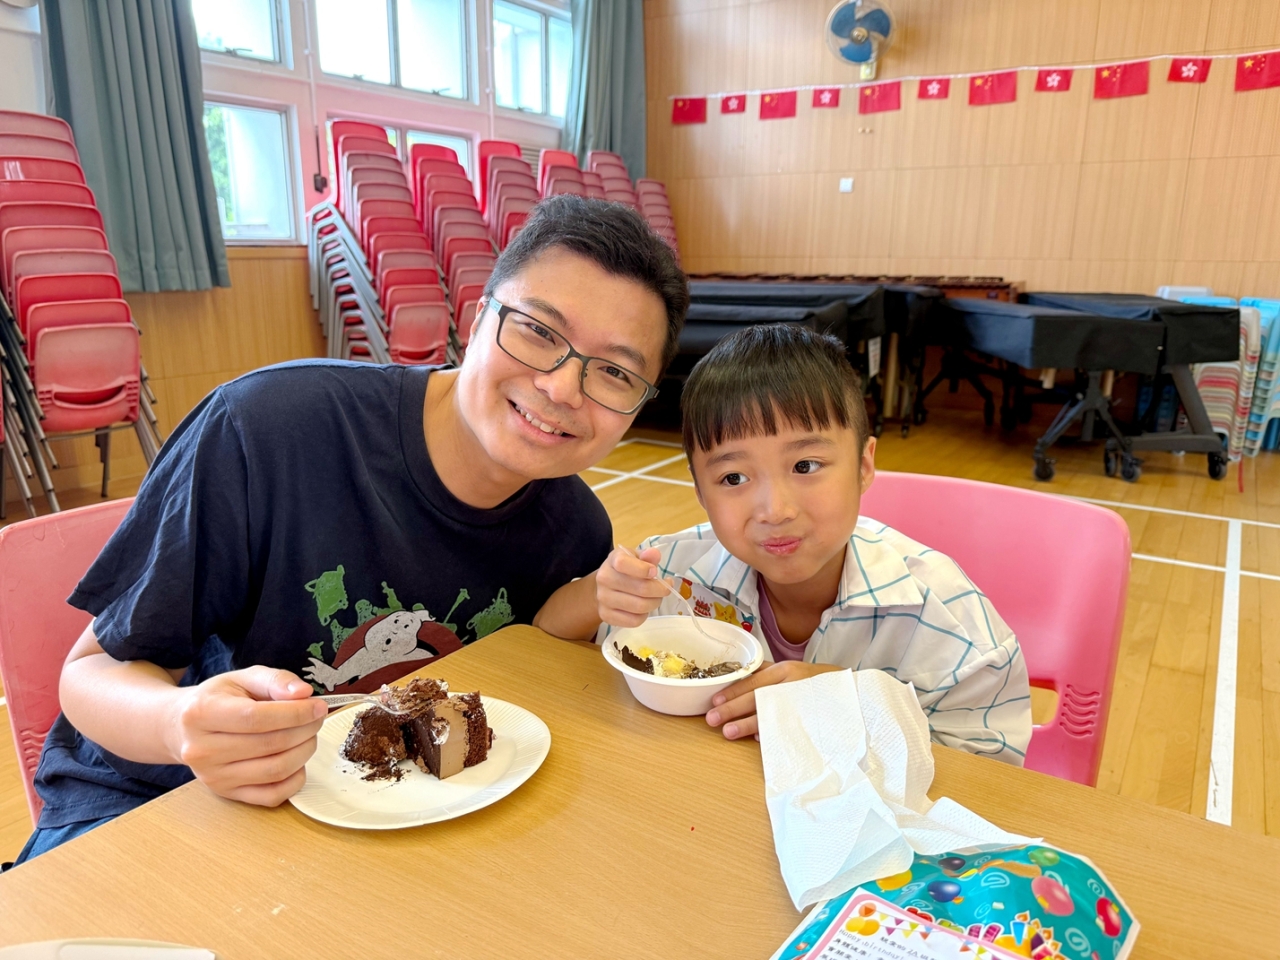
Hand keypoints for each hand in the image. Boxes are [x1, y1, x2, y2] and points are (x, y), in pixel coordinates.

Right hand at [167, 666, 328, 805]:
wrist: (183, 727)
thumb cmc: (217, 700)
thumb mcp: (243, 678)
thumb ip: (275, 680)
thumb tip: (303, 694)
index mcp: (202, 714)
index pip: (257, 718)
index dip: (295, 713)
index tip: (317, 706)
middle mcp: (202, 750)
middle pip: (270, 745)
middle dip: (305, 730)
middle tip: (317, 718)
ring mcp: (213, 777)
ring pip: (275, 770)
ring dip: (304, 751)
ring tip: (309, 734)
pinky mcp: (226, 794)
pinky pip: (271, 795)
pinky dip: (295, 779)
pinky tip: (298, 759)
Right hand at [596, 545, 668, 626]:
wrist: (604, 587)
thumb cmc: (625, 570)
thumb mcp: (635, 557)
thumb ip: (647, 555)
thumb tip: (654, 554)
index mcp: (613, 560)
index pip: (623, 564)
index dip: (643, 569)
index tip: (655, 571)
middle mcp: (604, 579)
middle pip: (641, 589)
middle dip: (660, 590)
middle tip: (665, 589)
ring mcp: (603, 599)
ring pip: (640, 607)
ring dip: (654, 603)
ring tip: (656, 598)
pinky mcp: (606, 616)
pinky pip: (634, 621)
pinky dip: (644, 616)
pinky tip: (644, 609)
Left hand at [705, 661, 844, 739]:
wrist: (855, 695)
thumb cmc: (819, 684)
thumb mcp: (796, 671)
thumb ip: (770, 674)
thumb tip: (739, 680)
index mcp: (787, 670)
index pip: (754, 680)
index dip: (733, 690)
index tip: (714, 700)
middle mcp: (792, 684)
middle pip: (757, 696)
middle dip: (732, 708)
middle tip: (712, 718)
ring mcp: (801, 704)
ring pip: (770, 713)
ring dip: (747, 724)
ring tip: (728, 732)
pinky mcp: (809, 721)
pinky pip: (787, 729)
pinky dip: (772, 734)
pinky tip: (759, 740)